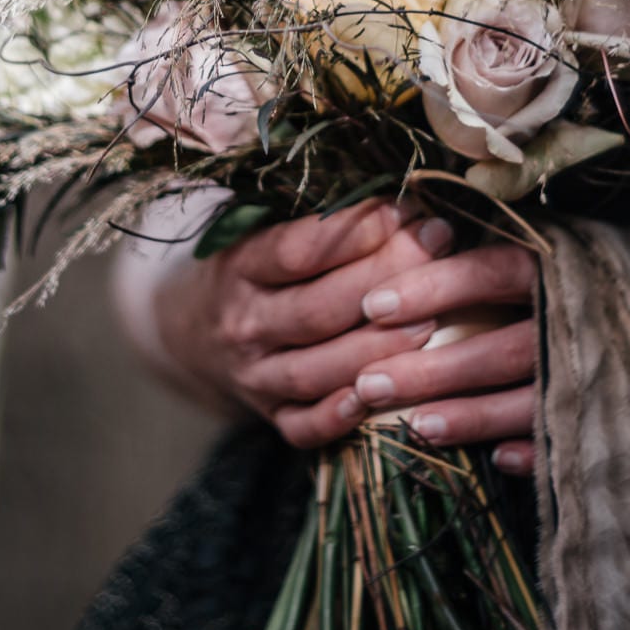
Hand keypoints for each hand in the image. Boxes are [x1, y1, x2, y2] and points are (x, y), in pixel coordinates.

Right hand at [151, 196, 457, 448]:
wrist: (192, 329)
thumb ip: (315, 220)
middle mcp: (243, 323)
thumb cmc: (250, 267)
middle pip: (317, 309)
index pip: (298, 251)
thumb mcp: (259, 229)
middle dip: (386, 278)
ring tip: (433, 321)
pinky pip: (302, 427)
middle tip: (437, 248)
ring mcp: (253, 375)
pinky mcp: (269, 414)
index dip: (356, 230)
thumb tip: (399, 202)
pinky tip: (378, 399)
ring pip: (316, 371)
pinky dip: (338, 418)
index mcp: (238, 267)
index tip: (406, 210)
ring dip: (377, 349)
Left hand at [347, 228, 629, 474]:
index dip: (432, 286)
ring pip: (526, 402)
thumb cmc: (627, 266)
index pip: (490, 271)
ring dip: (468, 418)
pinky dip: (534, 455)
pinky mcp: (627, 414)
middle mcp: (582, 318)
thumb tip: (419, 242)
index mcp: (566, 264)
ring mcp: (606, 372)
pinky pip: (571, 444)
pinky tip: (496, 464)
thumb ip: (509, 248)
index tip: (373, 304)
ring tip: (413, 428)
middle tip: (366, 384)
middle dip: (429, 369)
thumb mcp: (574, 240)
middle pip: (496, 347)